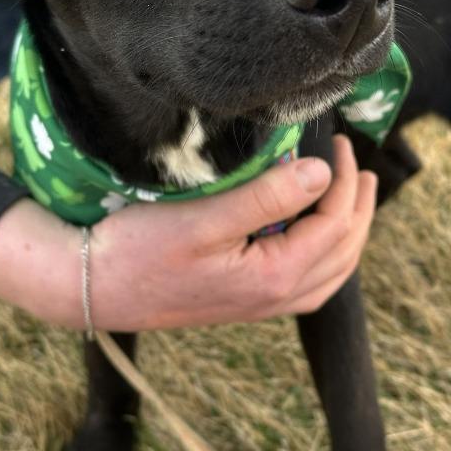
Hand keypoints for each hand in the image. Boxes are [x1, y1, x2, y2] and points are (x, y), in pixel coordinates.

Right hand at [0, 135, 376, 330]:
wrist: (91, 287)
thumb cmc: (137, 249)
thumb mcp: (201, 219)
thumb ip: (265, 199)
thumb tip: (320, 173)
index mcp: (271, 278)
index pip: (333, 225)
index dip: (343, 183)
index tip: (335, 144)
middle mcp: (273, 299)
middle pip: (342, 253)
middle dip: (358, 208)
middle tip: (356, 167)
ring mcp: (259, 305)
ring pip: (329, 275)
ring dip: (348, 236)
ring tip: (352, 199)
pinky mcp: (243, 301)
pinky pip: (306, 285)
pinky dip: (325, 258)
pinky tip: (314, 236)